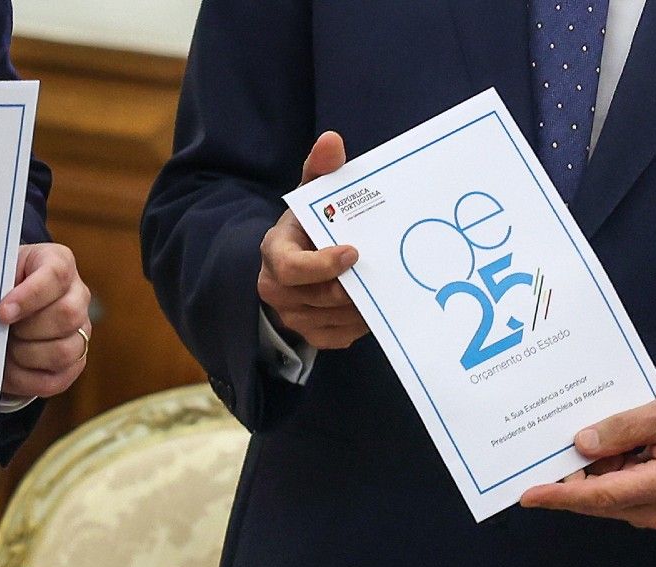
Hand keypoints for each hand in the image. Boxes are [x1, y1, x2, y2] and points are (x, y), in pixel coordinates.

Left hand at [0, 243, 90, 398]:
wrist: (2, 309)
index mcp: (59, 264)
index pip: (56, 275)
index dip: (29, 296)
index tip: (2, 312)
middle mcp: (77, 296)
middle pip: (68, 314)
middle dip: (28, 328)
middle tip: (3, 329)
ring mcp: (80, 332)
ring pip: (64, 351)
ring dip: (25, 354)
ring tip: (5, 347)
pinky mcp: (73, 364)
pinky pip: (53, 380)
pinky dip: (24, 378)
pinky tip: (8, 365)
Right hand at [258, 131, 367, 349]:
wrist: (294, 265)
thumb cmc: (308, 227)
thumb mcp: (312, 195)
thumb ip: (321, 170)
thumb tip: (332, 140)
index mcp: (274, 253)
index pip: (290, 268)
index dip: (322, 265)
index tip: (354, 252)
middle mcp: (275, 289)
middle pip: (320, 296)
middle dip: (353, 287)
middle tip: (382, 272)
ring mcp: (291, 316)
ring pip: (334, 319)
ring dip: (362, 306)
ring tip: (382, 287)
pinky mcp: (310, 335)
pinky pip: (340, 337)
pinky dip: (360, 324)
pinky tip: (374, 306)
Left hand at [520, 393, 655, 528]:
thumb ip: (625, 427)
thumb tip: (582, 442)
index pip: (598, 496)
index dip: (559, 495)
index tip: (528, 494)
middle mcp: (651, 507)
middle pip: (591, 497)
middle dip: (560, 477)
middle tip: (532, 453)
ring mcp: (648, 508)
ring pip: (598, 493)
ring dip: (581, 470)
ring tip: (565, 438)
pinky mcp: (646, 502)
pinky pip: (610, 488)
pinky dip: (597, 469)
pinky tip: (594, 445)